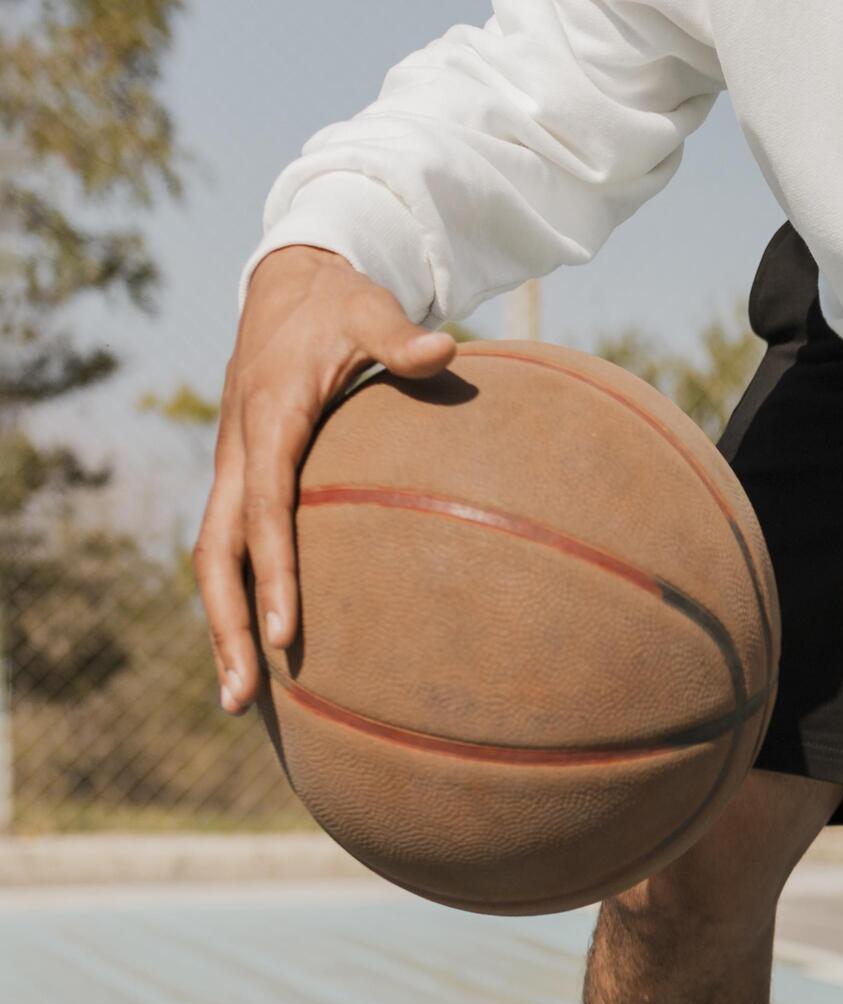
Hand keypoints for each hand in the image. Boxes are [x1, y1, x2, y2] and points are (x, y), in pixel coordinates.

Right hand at [192, 246, 456, 714]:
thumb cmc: (341, 305)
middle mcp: (239, 453)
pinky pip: (233, 549)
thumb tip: (447, 352)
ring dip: (223, 628)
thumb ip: (404, 338)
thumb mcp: (371, 310)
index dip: (274, 573)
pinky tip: (262, 653)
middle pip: (217, 555)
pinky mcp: (244, 479)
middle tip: (242, 698)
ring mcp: (235, 470)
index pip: (265, 510)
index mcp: (267, 420)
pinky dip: (239, 600)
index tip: (286, 632)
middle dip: (226, 627)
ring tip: (241, 701)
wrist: (290, 284)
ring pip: (215, 560)